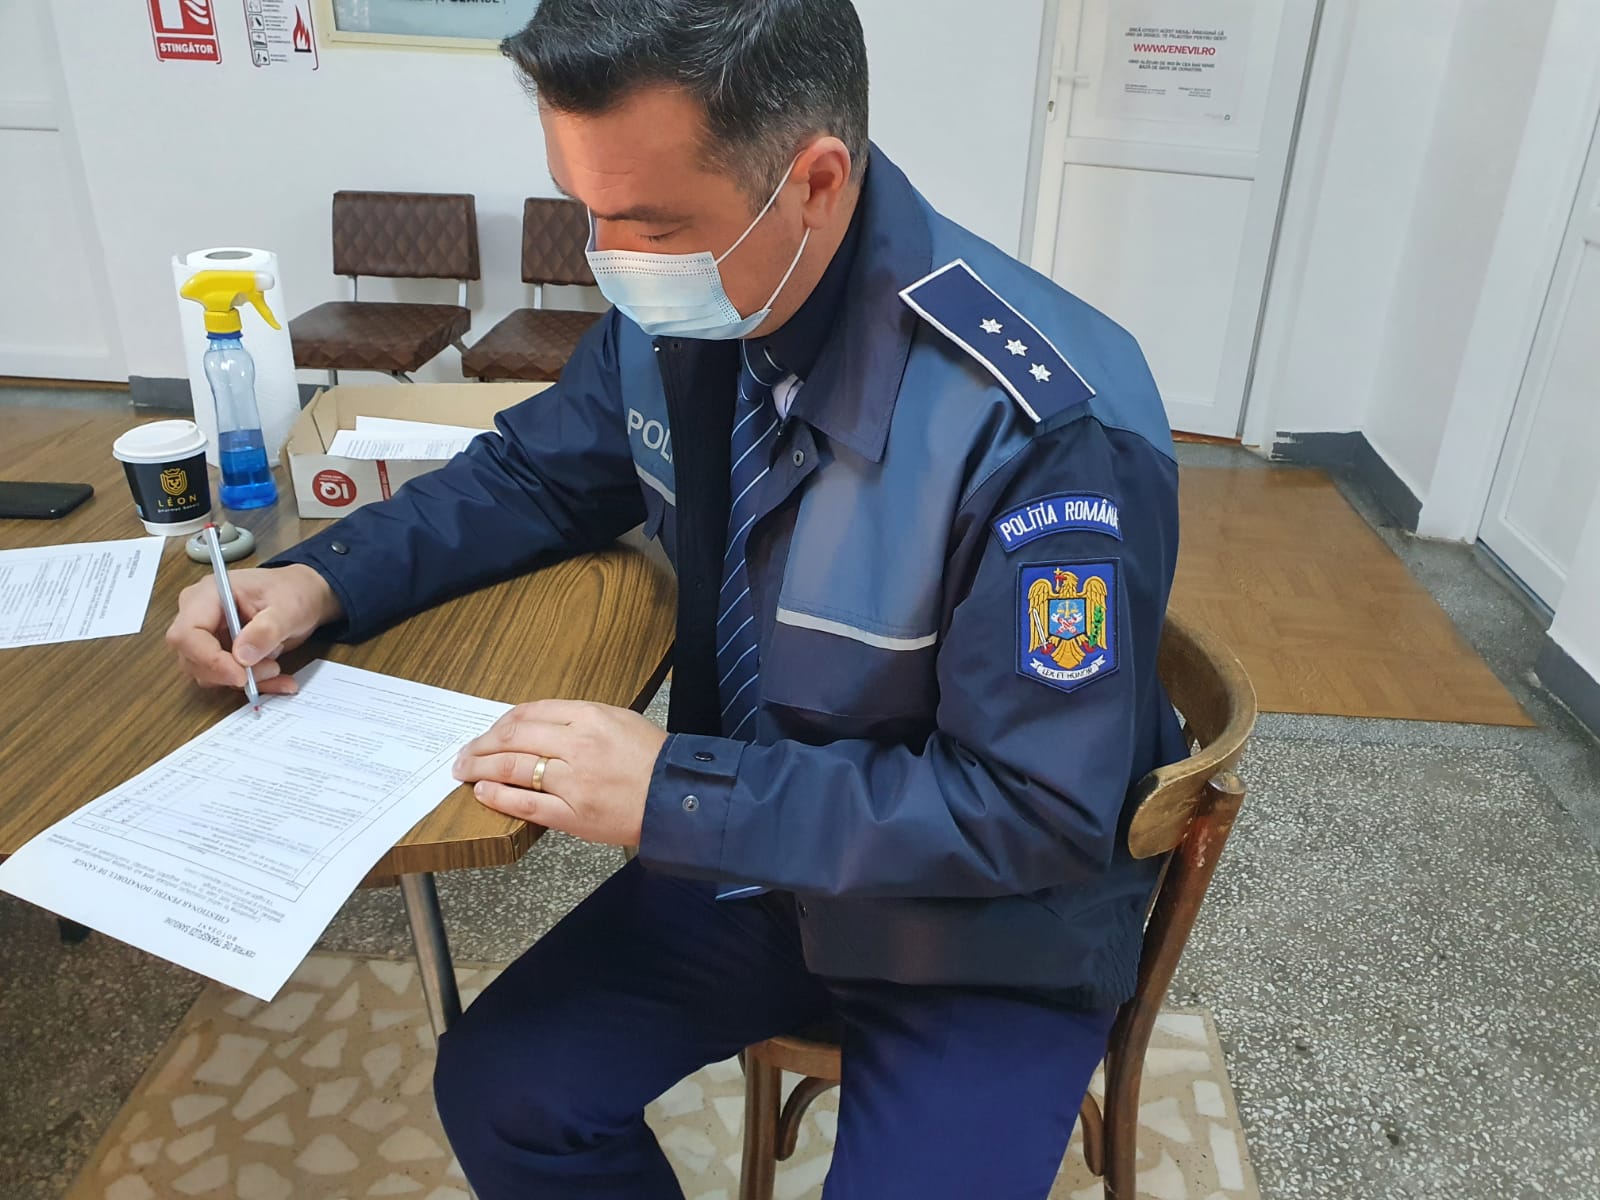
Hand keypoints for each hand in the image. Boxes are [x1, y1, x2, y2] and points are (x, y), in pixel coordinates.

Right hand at [166, 564, 341, 695]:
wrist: (303, 595)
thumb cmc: (292, 591)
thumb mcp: (289, 608)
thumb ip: (267, 630)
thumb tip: (242, 656)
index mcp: (208, 595)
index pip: (187, 633)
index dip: (209, 659)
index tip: (240, 675)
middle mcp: (199, 615)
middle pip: (192, 658)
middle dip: (230, 673)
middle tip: (270, 669)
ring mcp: (207, 636)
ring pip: (208, 673)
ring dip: (245, 680)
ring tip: (277, 667)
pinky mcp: (219, 653)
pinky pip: (226, 678)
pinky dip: (253, 684)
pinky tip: (278, 680)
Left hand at [453, 700, 668, 845]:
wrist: (678, 797)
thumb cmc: (653, 758)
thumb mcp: (619, 720)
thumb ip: (578, 719)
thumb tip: (536, 725)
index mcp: (589, 716)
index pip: (529, 713)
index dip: (501, 723)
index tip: (489, 731)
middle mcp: (577, 744)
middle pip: (513, 738)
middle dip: (481, 745)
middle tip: (464, 753)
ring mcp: (572, 781)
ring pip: (512, 769)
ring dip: (480, 769)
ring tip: (464, 771)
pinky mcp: (572, 814)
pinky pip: (525, 804)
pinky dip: (498, 797)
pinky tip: (483, 793)